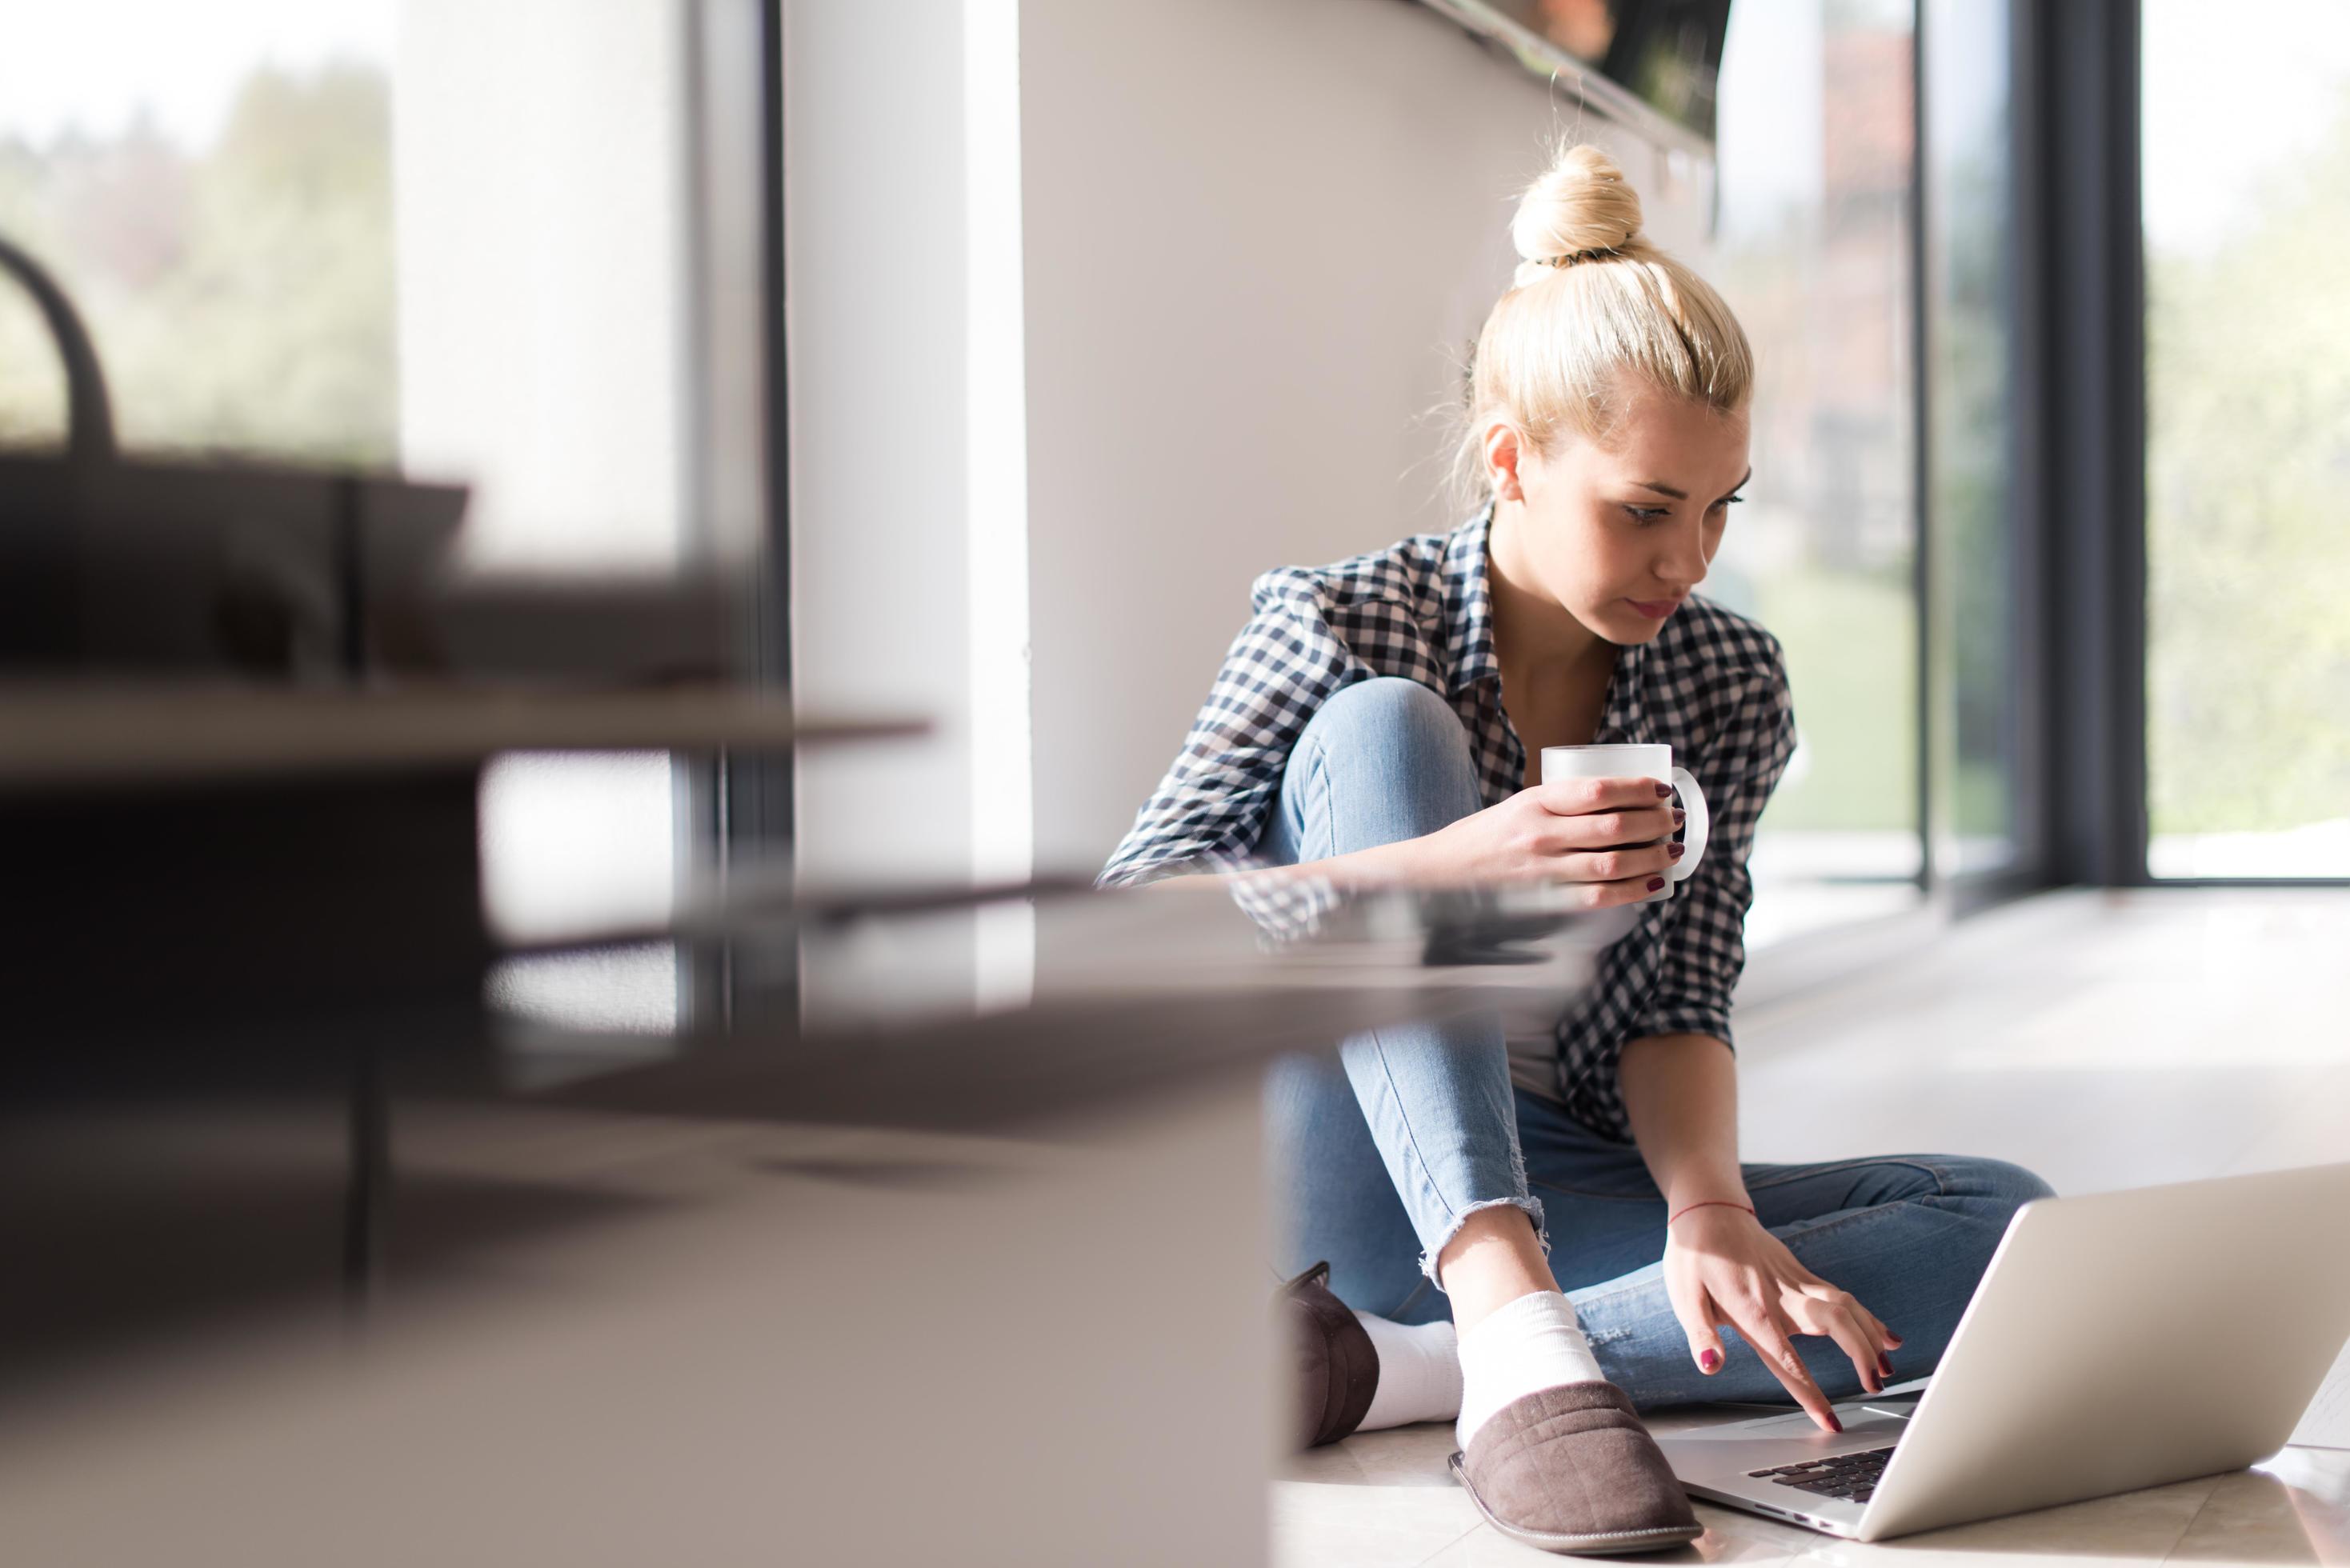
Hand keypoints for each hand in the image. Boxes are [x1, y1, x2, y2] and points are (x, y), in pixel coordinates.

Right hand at [1402, 775, 1681, 906]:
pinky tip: (1654, 883)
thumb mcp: (1519, 806)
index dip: (1638, 789)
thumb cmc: (1485, 838)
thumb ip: (1561, 805)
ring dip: (1653, 856)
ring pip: (1614, 862)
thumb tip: (1621, 803)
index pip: (1597, 790)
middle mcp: (1540, 834)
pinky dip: (1633, 890)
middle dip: (1655, 823)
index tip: (1660, 790)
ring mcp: (1544, 870)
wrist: (1442, 876)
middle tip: (1673, 820)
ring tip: (1671, 850)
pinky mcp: (1546, 901)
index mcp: (1534, 802)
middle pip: (1614, 826)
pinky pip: (1600, 897)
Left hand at [1662, 1204, 1902, 1431]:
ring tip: (1888, 1370)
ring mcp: (1796, 1281)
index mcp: (1752, 1310)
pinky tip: (1885, 1335)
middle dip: (1861, 1354)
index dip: (1810, 1393)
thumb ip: (1702, 1336)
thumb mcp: (1685, 1298)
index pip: (1787, 1360)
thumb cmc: (1693, 1257)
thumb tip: (1711, 1367)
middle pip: (1834, 1322)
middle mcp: (1782, 1296)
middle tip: (1875, 1386)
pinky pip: (1842, 1296)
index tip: (1831, 1423)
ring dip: (1870, 1336)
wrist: (1707, 1209)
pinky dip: (1867, 1317)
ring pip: (1845, 1306)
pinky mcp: (1802, 1273)